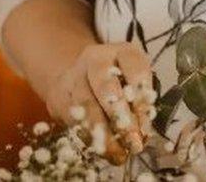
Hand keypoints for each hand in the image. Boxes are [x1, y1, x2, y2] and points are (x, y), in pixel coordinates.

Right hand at [42, 42, 154, 164]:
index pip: (135, 70)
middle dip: (120, 117)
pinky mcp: (59, 94)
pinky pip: (72, 117)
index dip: (141, 100)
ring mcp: (75, 74)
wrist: (80, 76)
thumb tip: (142, 134)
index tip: (146, 127)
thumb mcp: (136, 84)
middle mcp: (96, 58)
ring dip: (103, 133)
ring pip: (86, 103)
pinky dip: (88, 136)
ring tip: (118, 153)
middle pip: (105, 84)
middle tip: (133, 141)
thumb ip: (141, 104)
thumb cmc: (119, 82)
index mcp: (123, 51)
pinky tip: (101, 150)